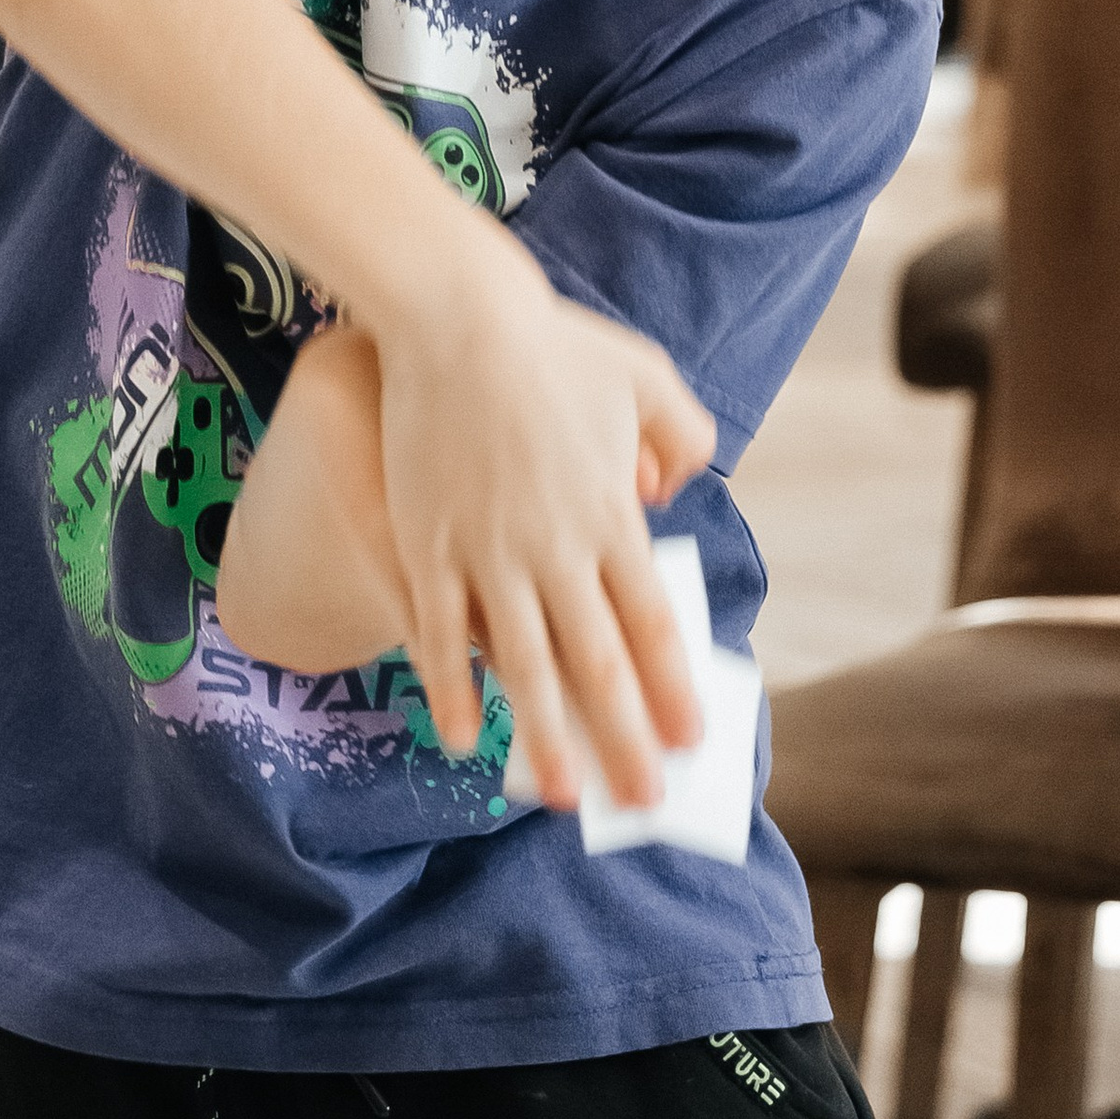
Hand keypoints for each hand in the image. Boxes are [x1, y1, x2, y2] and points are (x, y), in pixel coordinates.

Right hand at [368, 233, 714, 812]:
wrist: (456, 318)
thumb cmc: (553, 343)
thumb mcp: (646, 377)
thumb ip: (681, 437)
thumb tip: (667, 495)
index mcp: (612, 515)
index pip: (652, 625)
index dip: (671, 688)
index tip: (690, 740)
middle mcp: (558, 547)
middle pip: (600, 664)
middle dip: (625, 740)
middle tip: (644, 801)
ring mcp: (489, 552)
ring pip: (526, 667)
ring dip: (549, 738)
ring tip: (568, 796)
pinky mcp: (429, 546)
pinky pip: (443, 636)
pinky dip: (455, 691)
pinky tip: (463, 737)